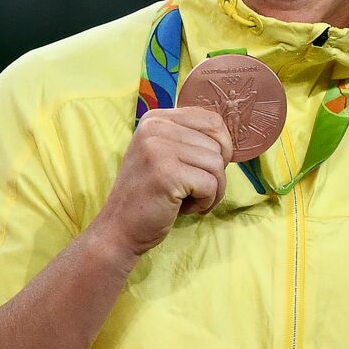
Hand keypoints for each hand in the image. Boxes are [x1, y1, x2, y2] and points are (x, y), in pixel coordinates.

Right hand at [90, 107, 234, 257]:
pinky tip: (183, 208)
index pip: (212, 120)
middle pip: (217, 144)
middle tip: (195, 190)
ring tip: (187, 200)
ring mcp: (159, 150)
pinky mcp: (166, 174)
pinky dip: (205, 202)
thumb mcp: (165, 155)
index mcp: (156, 119)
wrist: (118, 229)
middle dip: (216, 173)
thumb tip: (230, 139)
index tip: (207, 169)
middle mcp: (155, 128)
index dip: (223, 147)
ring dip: (211, 190)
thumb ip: (190, 139)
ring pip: (217, 165)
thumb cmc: (150, 195)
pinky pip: (210, 185)